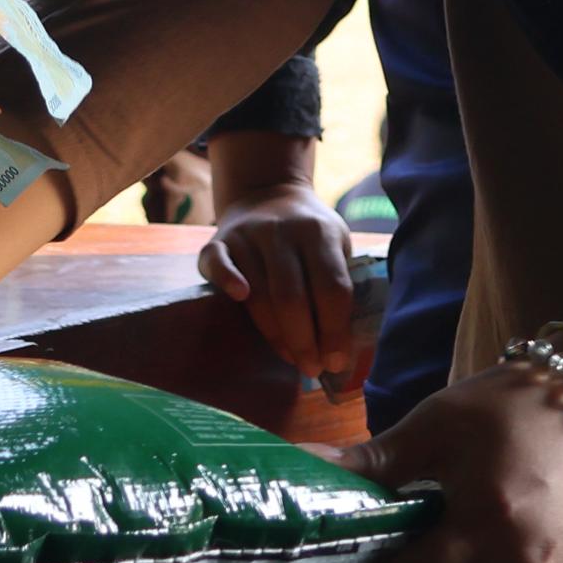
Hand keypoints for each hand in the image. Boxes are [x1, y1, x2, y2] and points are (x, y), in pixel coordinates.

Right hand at [200, 185, 364, 387]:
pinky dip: (227, 281)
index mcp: (319, 232)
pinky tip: (241, 299)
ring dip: (275, 334)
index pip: (332, 288)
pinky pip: (218, 265)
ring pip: (259, 294)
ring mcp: (247, 234)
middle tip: (312, 369)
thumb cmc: (310, 233)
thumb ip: (339, 282)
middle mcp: (282, 230)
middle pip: (292, 297)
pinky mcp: (217, 242)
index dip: (335, 330)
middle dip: (304, 341)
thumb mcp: (336, 243)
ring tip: (291, 358)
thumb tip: (345, 348)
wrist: (268, 194)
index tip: (336, 362)